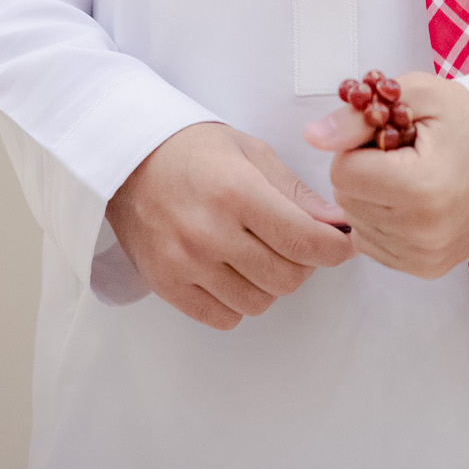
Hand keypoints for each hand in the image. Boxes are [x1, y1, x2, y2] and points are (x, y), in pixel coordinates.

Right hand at [106, 122, 354, 329]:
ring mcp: (185, 264)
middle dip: (304, 263)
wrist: (127, 160)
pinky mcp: (167, 286)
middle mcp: (209, 232)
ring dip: (270, 283)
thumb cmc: (192, 150)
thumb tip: (336, 224)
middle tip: (296, 241)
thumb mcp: (250, 152)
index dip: (334, 249)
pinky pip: (224, 318)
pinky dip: (238, 301)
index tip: (341, 244)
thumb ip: (295, 192)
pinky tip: (232, 271)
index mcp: (236, 192)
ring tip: (259, 253)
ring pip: (259, 303)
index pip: (304, 241)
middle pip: (286, 278)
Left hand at [304, 71, 468, 278]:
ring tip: (411, 175)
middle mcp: (422, 233)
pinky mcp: (425, 269)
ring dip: (371, 196)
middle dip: (362, 170)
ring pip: (355, 223)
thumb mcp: (419, 95)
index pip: (343, 171)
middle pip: (346, 198)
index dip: (358, 145)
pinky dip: (382, 219)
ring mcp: (424, 257)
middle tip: (402, 154)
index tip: (389, 135)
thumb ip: (360, 113)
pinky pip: (372, 243)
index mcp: (421, 189)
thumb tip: (313, 137)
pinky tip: (412, 200)